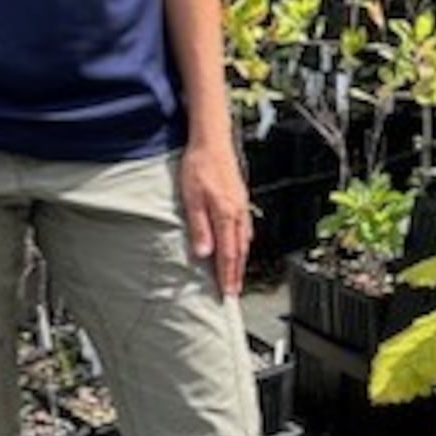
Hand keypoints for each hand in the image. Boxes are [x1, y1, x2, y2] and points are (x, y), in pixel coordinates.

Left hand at [178, 138, 251, 298]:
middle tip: (233, 293)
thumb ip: (199, 228)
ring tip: (235, 276)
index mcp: (226, 215)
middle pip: (239, 252)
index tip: (227, 294)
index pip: (228, 254)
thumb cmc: (199, 166)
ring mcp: (241, 206)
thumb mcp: (191, 198)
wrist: (212, 141)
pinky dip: (242, 244)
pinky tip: (239, 246)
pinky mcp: (240, 199)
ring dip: (240, 261)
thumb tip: (203, 254)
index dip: (227, 276)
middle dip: (237, 275)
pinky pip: (244, 229)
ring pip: (244, 241)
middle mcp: (237, 213)